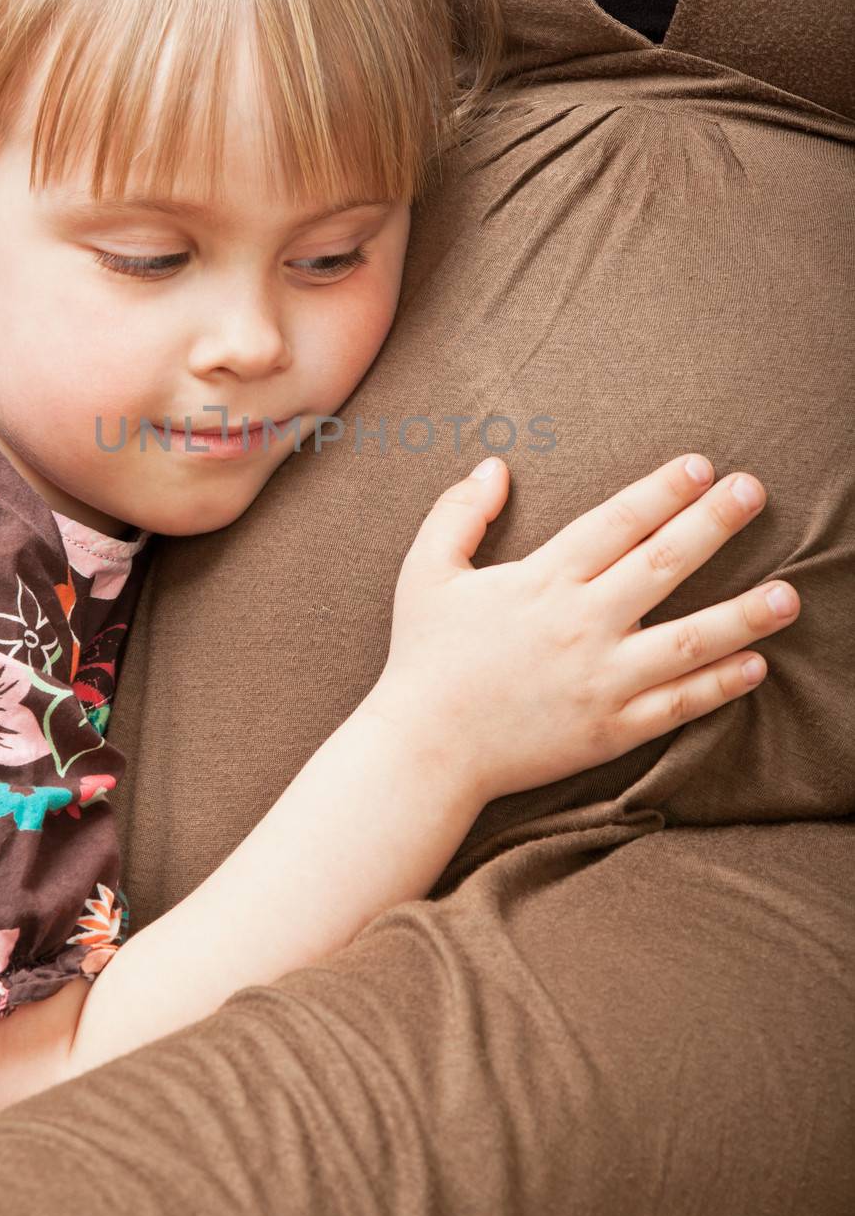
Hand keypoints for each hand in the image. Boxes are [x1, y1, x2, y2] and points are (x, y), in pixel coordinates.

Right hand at [367, 454, 799, 805]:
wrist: (426, 750)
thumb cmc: (425, 657)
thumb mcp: (426, 571)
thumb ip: (459, 513)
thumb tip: (494, 466)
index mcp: (541, 580)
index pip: (616, 522)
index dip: (661, 490)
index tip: (701, 466)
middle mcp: (581, 624)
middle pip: (663, 564)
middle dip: (713, 523)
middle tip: (754, 492)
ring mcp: (601, 679)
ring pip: (688, 640)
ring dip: (743, 615)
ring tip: (789, 594)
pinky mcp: (610, 729)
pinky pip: (677, 705)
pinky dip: (719, 686)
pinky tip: (756, 665)